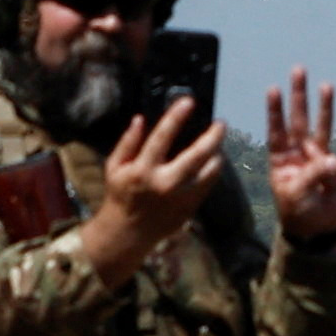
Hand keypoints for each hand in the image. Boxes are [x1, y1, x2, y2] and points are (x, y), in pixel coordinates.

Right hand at [78, 95, 226, 287]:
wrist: (128, 234)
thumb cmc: (121, 195)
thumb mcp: (115, 167)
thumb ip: (127, 142)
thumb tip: (140, 119)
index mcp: (143, 170)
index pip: (162, 136)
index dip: (177, 116)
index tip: (189, 101)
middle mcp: (165, 183)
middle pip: (197, 155)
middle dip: (213, 136)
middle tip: (221, 123)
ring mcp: (181, 197)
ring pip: (210, 171)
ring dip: (218, 154)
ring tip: (219, 143)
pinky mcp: (190, 208)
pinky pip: (209, 185)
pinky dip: (213, 171)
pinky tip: (213, 161)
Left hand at [266, 65, 335, 241]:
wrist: (318, 227)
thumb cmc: (299, 211)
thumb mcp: (297, 196)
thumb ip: (312, 176)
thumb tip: (333, 161)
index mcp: (280, 160)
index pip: (276, 131)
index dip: (275, 111)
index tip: (273, 90)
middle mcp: (297, 152)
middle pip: (297, 119)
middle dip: (298, 95)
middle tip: (298, 70)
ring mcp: (317, 155)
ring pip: (319, 126)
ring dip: (321, 105)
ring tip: (324, 84)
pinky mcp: (334, 164)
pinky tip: (332, 175)